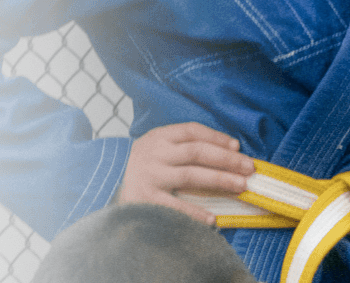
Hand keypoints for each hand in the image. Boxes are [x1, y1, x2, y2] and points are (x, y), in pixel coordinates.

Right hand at [117, 122, 255, 223]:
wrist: (101, 180)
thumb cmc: (140, 163)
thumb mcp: (156, 144)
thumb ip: (183, 144)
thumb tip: (227, 148)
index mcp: (160, 137)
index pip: (193, 132)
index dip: (217, 138)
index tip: (237, 146)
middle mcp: (156, 154)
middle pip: (198, 153)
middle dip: (227, 159)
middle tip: (249, 167)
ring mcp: (151, 177)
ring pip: (191, 176)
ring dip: (219, 180)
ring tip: (240, 186)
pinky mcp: (145, 200)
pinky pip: (175, 206)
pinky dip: (195, 212)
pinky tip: (213, 217)